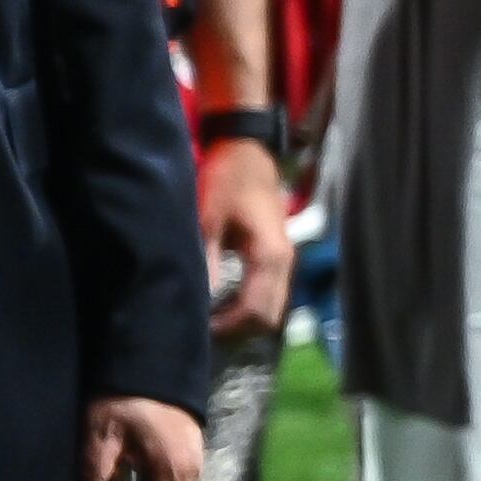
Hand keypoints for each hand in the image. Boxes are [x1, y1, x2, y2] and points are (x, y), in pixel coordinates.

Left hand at [199, 137, 291, 336]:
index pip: (256, 310)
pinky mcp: (276, 255)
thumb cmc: (226, 180)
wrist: (245, 150)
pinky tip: (222, 303)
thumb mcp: (208, 219)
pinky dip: (248, 305)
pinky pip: (268, 293)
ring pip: (272, 307)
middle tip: (202, 329)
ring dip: (244, 319)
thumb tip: (197, 300)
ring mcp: (283, 259)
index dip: (228, 326)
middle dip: (238, 329)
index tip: (198, 329)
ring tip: (210, 319)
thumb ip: (206, 262)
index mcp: (270, 255)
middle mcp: (284, 262)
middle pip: (269, 316)